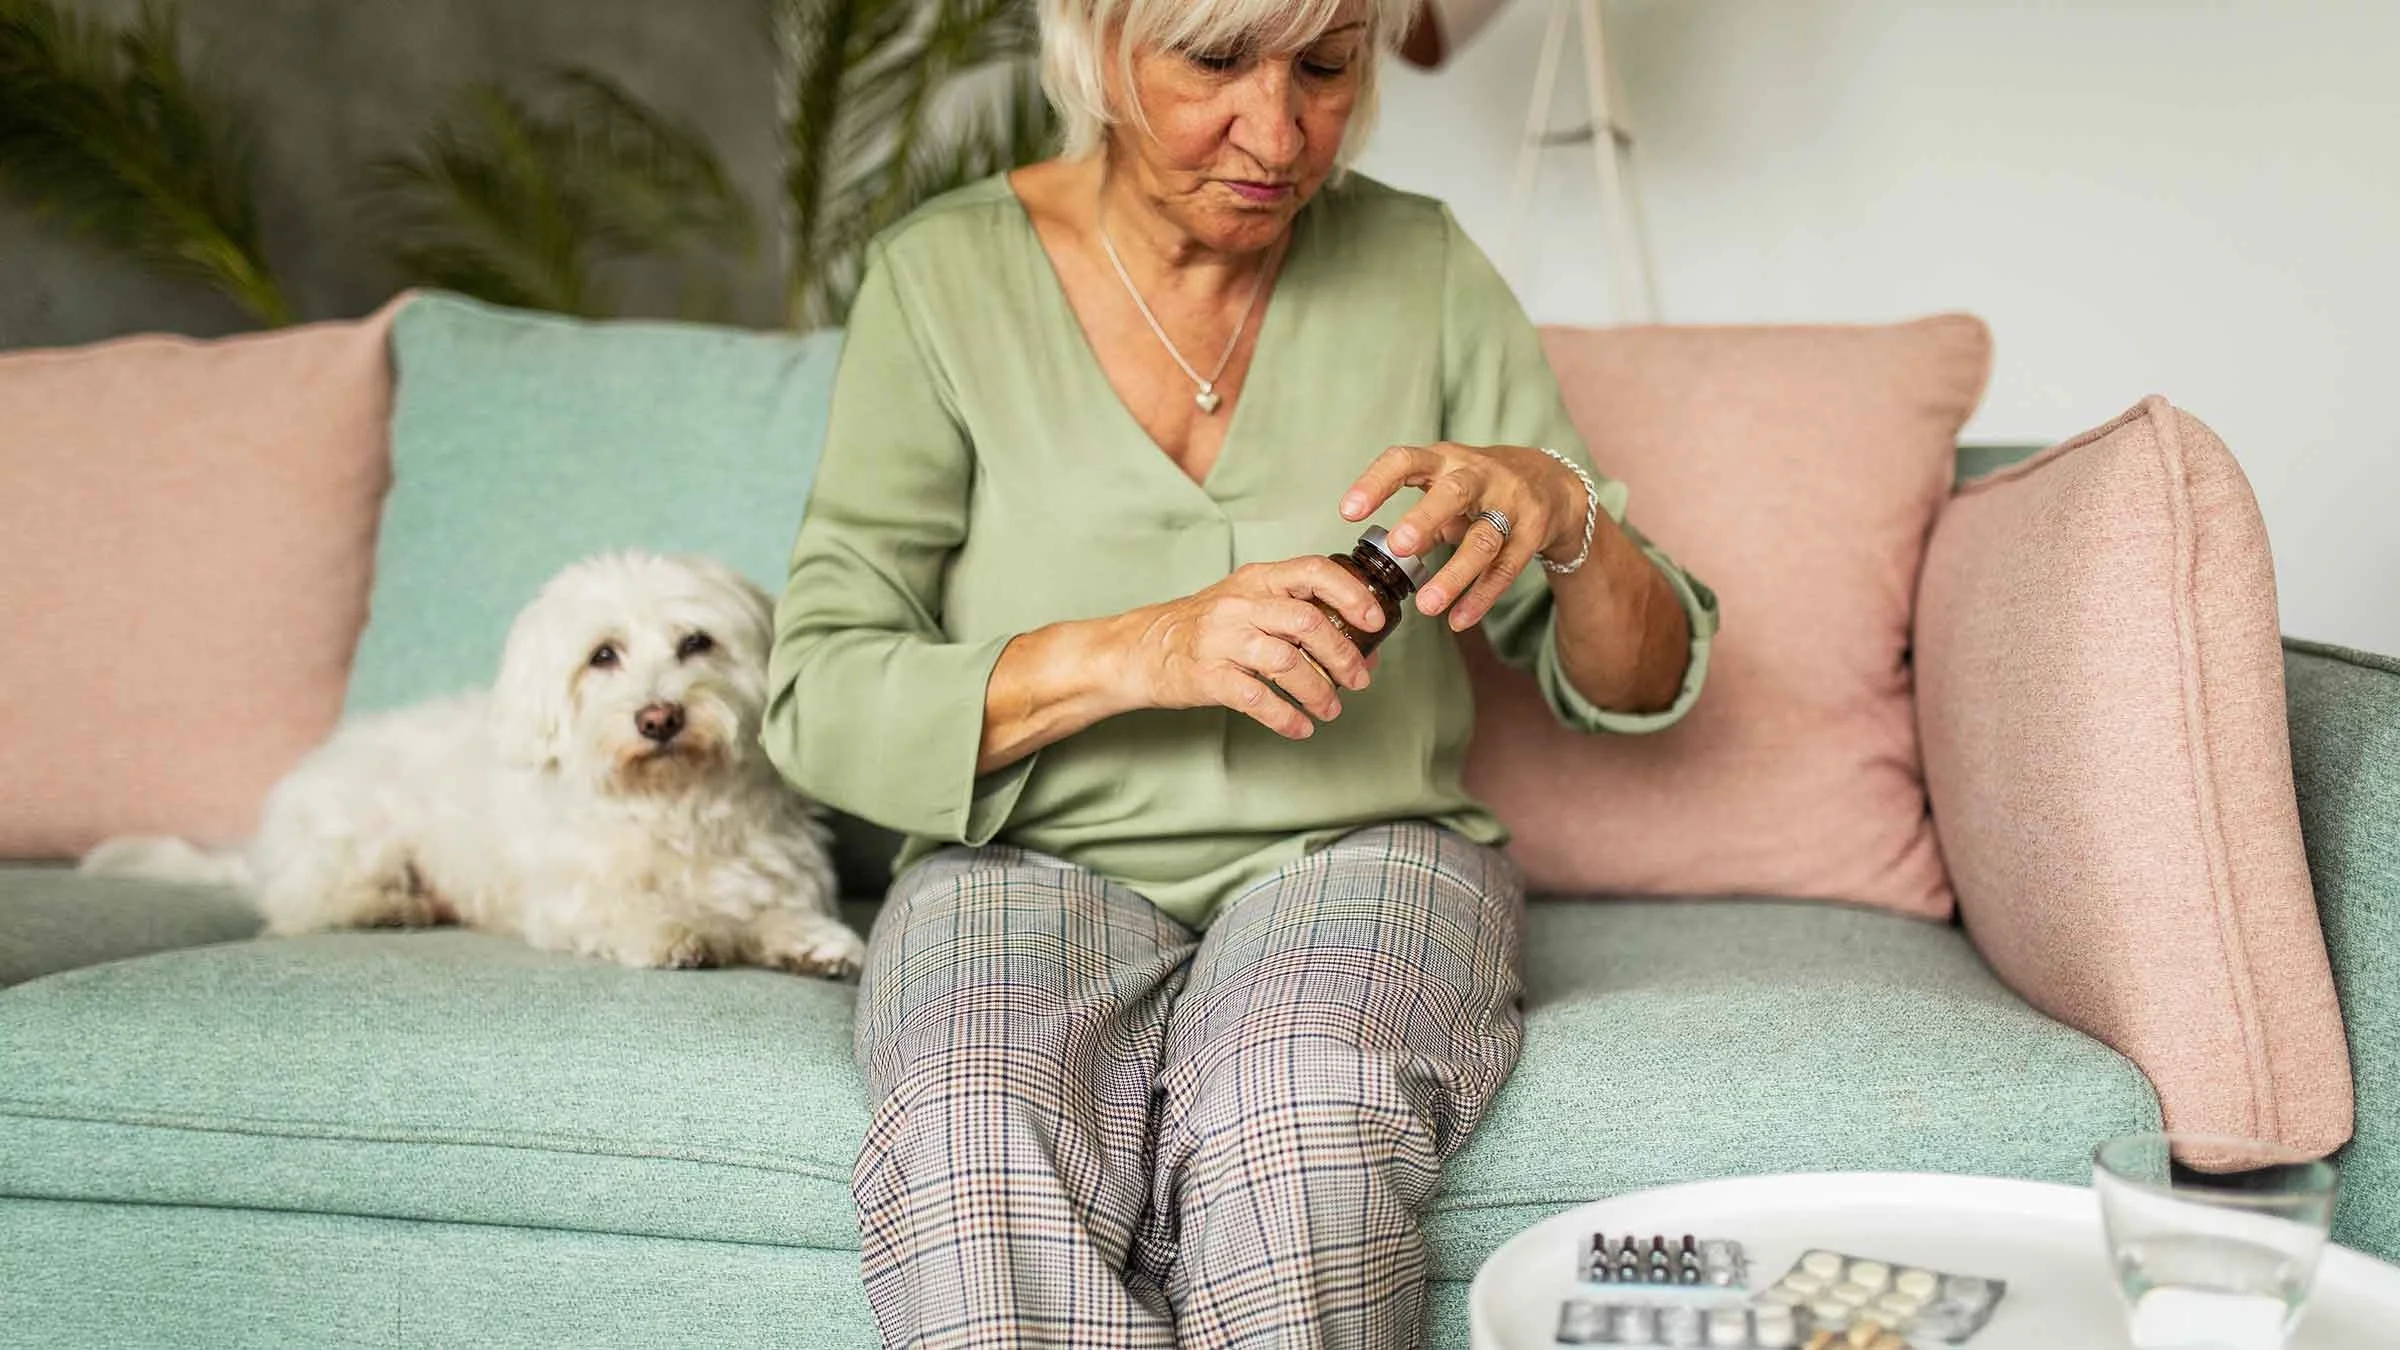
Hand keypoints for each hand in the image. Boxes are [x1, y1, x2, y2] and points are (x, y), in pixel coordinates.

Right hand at [1112, 557, 1386, 739]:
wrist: (1139, 649)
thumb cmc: (1202, 627)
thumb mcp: (1246, 603)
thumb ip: (1296, 614)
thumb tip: (1360, 644)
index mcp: (1256, 580)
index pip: (1313, 571)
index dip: (1351, 594)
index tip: (1375, 620)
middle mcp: (1240, 604)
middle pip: (1307, 622)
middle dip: (1343, 655)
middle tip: (1359, 679)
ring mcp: (1221, 640)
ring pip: (1287, 663)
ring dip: (1319, 691)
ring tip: (1330, 708)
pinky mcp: (1207, 676)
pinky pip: (1257, 699)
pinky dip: (1286, 718)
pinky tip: (1299, 728)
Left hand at [1339, 442, 1588, 629]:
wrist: (1553, 484)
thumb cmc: (1482, 487)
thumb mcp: (1447, 488)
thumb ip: (1417, 519)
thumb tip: (1376, 559)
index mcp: (1445, 459)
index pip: (1405, 460)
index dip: (1375, 483)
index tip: (1348, 511)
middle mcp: (1479, 475)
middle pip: (1453, 493)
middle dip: (1425, 519)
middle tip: (1399, 547)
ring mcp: (1511, 503)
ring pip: (1483, 540)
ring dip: (1454, 574)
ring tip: (1426, 605)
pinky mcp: (1533, 532)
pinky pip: (1506, 569)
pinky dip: (1481, 597)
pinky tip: (1458, 619)